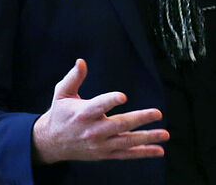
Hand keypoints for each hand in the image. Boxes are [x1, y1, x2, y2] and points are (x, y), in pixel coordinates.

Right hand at [32, 59, 168, 163]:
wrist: (51, 142)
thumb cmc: (60, 113)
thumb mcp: (62, 92)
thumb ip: (74, 77)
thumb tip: (81, 61)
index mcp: (83, 112)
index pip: (99, 105)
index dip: (111, 100)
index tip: (123, 96)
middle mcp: (93, 130)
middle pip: (120, 125)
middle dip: (140, 119)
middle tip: (157, 113)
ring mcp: (100, 144)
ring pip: (127, 142)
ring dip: (147, 138)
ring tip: (164, 134)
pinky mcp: (104, 154)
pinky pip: (126, 154)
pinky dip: (143, 153)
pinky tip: (158, 151)